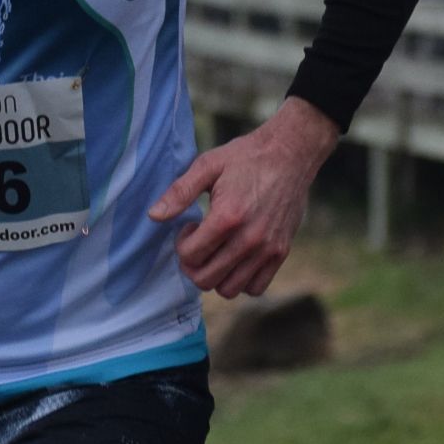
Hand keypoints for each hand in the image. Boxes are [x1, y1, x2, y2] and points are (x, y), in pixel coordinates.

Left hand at [143, 97, 340, 298]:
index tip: (190, 226)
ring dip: (215, 275)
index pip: (190, 256)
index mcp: (227, 216)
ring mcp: (268, 249)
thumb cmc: (245, 157)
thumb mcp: (207, 165)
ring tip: (217, 250)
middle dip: (193, 264)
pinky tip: (236, 257)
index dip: (181, 244)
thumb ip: (179, 192)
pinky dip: (241, 281)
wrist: (290, 154)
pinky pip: (256, 288)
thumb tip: (154, 216)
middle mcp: (249, 238)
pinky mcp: (282, 253)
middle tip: (198, 242)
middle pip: (206, 279)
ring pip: (229, 289)